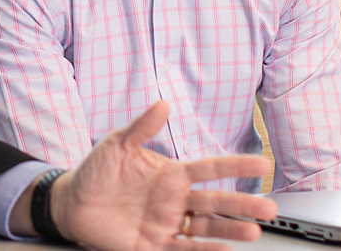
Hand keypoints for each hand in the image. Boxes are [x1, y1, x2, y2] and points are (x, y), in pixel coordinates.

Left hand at [42, 100, 278, 250]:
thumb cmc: (95, 172)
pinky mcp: (152, 244)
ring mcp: (166, 222)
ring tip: (253, 232)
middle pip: (216, 202)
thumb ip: (141, 127)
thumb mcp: (117, 144)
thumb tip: (163, 104)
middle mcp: (174, 200)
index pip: (210, 169)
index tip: (262, 163)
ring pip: (206, 227)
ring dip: (230, 230)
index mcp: (171, 174)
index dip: (235, 166)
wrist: (71, 202)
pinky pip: (183, 248)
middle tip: (270, 208)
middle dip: (243, 205)